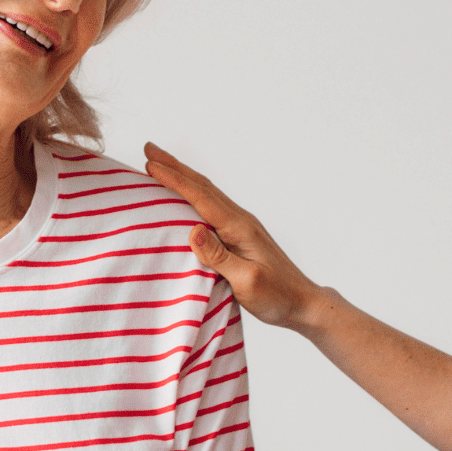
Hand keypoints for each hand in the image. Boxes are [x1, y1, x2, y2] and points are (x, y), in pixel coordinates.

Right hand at [142, 142, 332, 332]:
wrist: (302, 302)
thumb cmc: (277, 296)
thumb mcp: (247, 281)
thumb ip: (220, 257)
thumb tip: (194, 230)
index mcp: (239, 228)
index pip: (201, 198)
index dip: (175, 180)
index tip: (150, 164)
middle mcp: (239, 220)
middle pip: (202, 187)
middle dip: (174, 167)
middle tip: (148, 148)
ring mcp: (240, 226)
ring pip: (206, 193)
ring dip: (182, 176)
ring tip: (160, 164)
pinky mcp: (239, 235)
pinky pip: (209, 207)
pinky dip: (192, 194)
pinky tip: (184, 195)